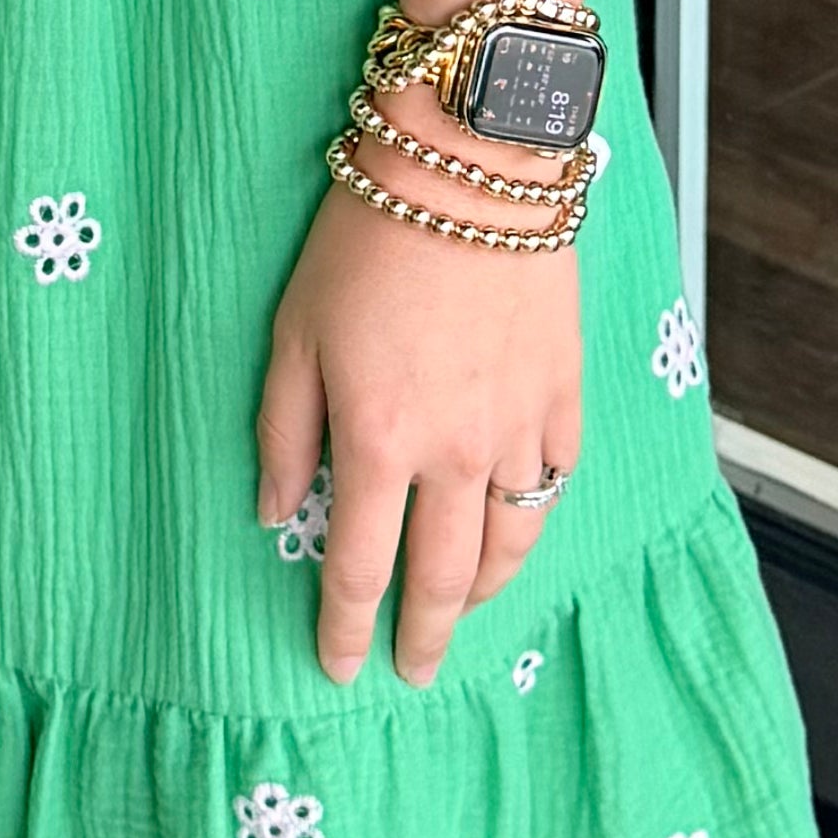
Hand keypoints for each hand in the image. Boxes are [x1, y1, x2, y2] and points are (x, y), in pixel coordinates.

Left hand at [255, 163, 579, 688]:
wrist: (470, 165)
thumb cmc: (365, 239)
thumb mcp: (292, 333)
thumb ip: (283, 433)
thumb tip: (272, 512)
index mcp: (378, 442)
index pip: (358, 568)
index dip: (344, 628)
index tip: (337, 667)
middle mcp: (456, 453)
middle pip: (444, 579)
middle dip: (424, 638)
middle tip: (413, 673)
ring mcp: (520, 427)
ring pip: (511, 543)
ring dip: (484, 590)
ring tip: (462, 610)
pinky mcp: (564, 394)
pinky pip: (555, 483)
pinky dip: (534, 518)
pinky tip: (515, 527)